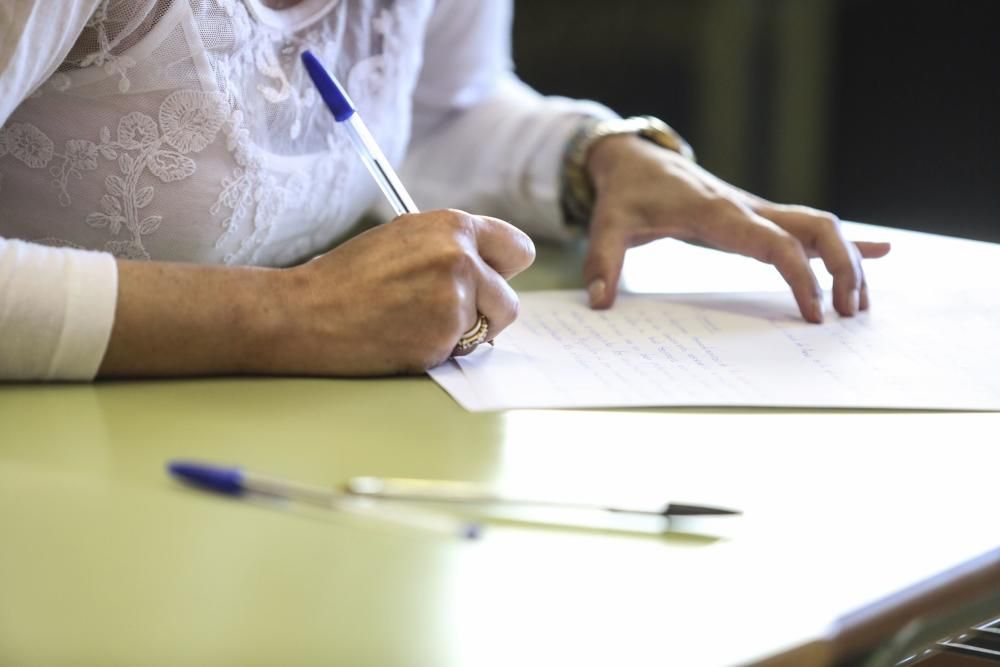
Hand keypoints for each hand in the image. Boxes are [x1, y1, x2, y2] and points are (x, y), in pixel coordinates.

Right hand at [273, 209, 534, 374]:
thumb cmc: (348, 277)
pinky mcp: (444, 336)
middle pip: (509, 300)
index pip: (517, 250)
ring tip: (414, 322)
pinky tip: (403, 338)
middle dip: (487, 312)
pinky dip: (439, 351)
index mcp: (453, 226)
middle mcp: (461, 258)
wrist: (306, 312)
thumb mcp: (403, 238)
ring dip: (461, 334)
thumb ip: (449, 247)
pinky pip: (460, 351)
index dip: (503, 271)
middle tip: (448, 313)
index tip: (490, 282)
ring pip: (486, 330)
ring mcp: (455, 299)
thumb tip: (488, 267)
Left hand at [583, 135, 890, 321]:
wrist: (636, 159)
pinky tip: (881, 253)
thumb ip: (603, 259)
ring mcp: (757, 211)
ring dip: (849, 259)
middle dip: (844, 267)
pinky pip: (809, 226)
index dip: (800, 277)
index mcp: (718, 212)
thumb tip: (599, 301)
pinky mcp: (757, 217)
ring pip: (821, 225)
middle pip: (818, 227)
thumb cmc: (626, 193)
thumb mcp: (608, 223)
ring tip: (860, 304)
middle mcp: (747, 208)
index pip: (775, 243)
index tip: (813, 314)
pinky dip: (846, 241)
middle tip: (850, 314)